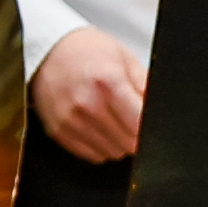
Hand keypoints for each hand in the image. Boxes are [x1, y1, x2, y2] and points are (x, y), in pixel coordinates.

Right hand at [31, 28, 149, 164]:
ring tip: (111, 120)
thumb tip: (160, 109)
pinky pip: (92, 155)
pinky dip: (99, 146)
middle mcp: (88, 105)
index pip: (140, 126)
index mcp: (108, 83)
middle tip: (129, 119)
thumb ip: (145, 86)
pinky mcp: (59, 132)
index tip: (146, 122)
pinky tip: (96, 126)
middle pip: (128, 144)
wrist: (47, 51)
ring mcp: (71, 121)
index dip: (148, 127)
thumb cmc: (87, 51)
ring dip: (118, 142)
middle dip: (135, 135)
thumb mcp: (124, 59)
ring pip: (112, 153)